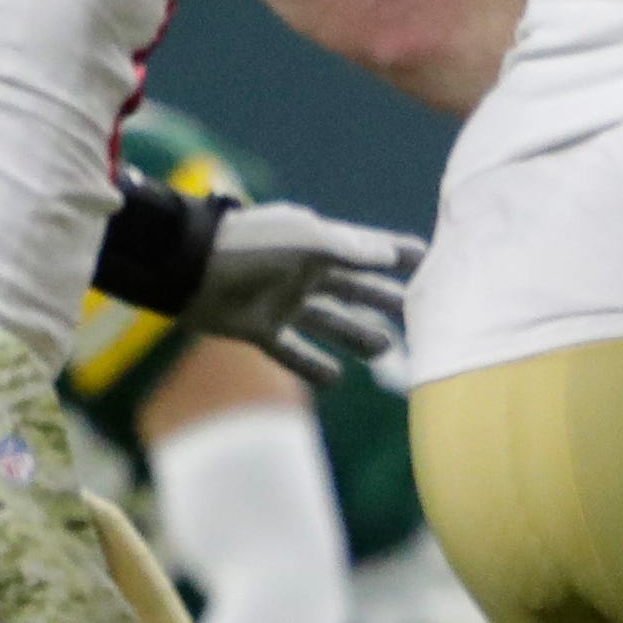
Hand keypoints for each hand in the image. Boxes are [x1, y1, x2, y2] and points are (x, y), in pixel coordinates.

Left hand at [173, 202, 423, 383]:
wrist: (187, 269)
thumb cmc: (249, 247)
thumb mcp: (305, 242)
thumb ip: (349, 249)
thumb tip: (391, 255)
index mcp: (318, 245)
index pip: (369, 250)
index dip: (400, 255)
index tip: (435, 263)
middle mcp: (303, 273)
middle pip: (354, 290)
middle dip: (384, 301)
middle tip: (419, 316)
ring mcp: (280, 301)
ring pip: (328, 322)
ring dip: (356, 335)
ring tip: (384, 349)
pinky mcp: (257, 328)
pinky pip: (290, 351)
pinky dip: (311, 365)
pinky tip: (335, 380)